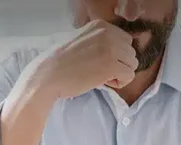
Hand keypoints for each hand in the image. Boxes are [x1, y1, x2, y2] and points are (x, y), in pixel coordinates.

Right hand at [21, 19, 138, 100]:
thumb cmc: (61, 61)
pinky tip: (104, 82)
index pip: (125, 40)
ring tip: (101, 75)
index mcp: (100, 25)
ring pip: (133, 64)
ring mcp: (110, 48)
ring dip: (120, 73)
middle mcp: (107, 33)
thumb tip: (120, 47)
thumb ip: (100, 39)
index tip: (100, 60)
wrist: (47, 75)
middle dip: (119, 64)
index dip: (116, 54)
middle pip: (131, 52)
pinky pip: (129, 76)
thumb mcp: (81, 39)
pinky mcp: (111, 65)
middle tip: (100, 70)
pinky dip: (120, 82)